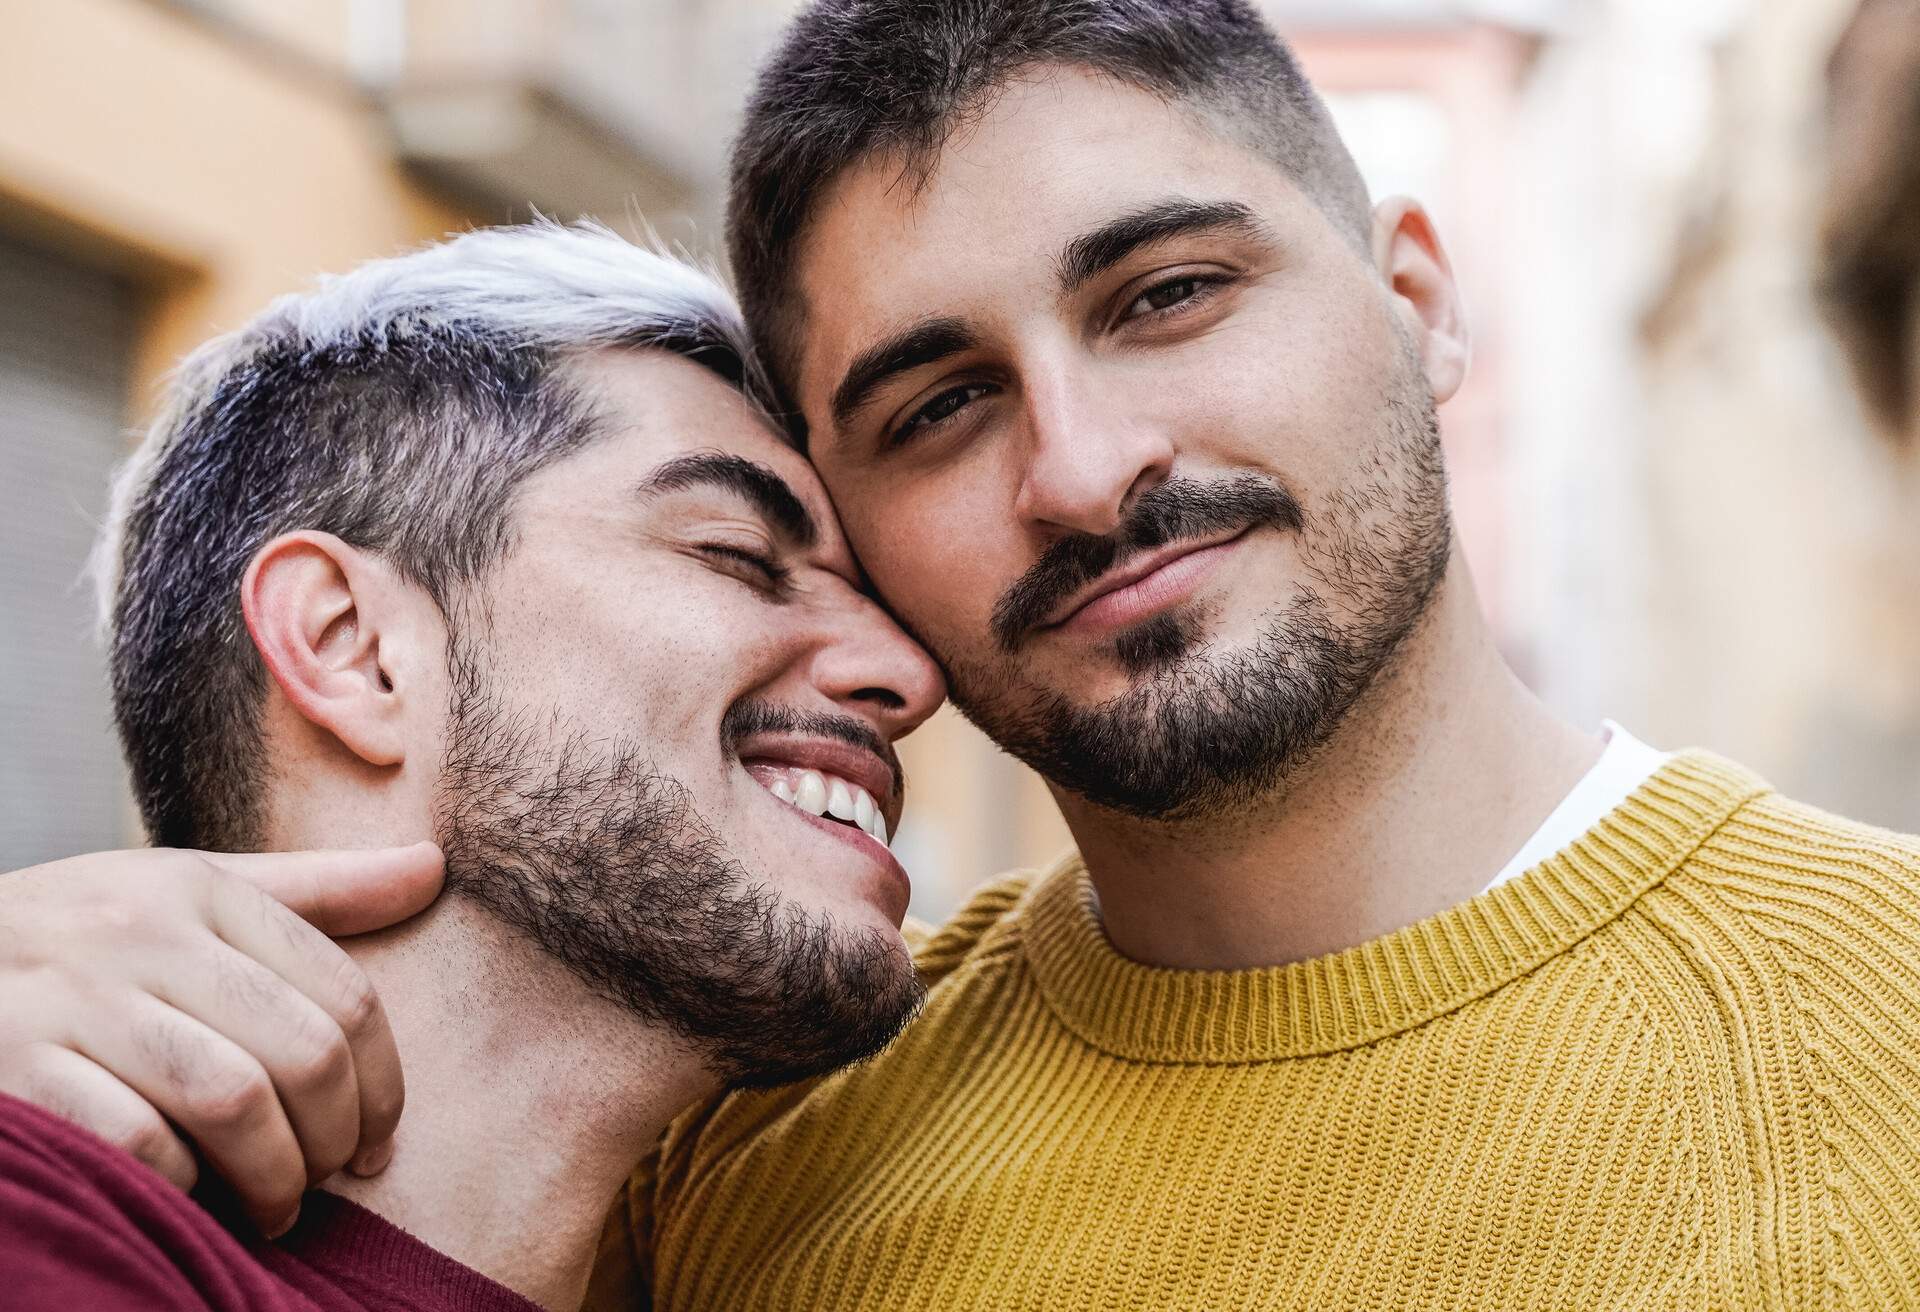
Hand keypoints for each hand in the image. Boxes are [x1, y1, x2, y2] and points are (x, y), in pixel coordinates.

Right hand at [0, 844, 441, 1235]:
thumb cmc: (80, 938)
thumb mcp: (189, 893)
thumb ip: (313, 892)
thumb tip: (433, 866)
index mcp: (201, 891)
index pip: (346, 996)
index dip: (384, 1085)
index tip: (378, 1141)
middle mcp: (141, 935)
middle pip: (304, 1052)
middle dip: (335, 1137)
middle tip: (328, 1177)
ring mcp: (72, 1001)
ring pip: (234, 1101)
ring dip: (273, 1176)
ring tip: (275, 1205)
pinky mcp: (15, 1070)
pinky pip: (140, 1145)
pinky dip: (182, 1185)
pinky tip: (189, 1196)